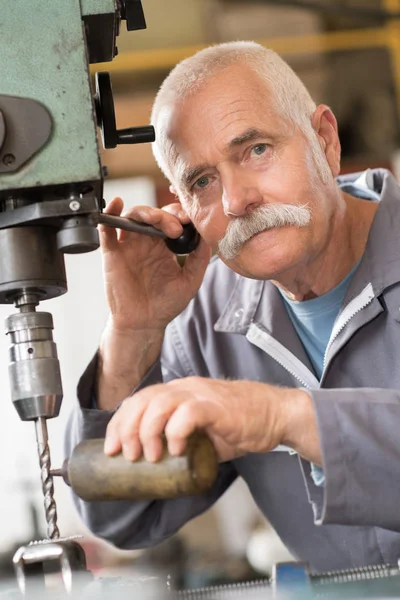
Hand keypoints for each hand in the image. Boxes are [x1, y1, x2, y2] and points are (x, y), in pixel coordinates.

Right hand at [99, 198, 210, 331]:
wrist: (143, 324)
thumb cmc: (165, 304)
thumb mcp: (190, 281)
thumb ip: (200, 259)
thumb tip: (206, 236)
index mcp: (165, 246)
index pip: (172, 220)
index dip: (180, 215)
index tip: (189, 220)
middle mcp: (146, 242)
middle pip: (153, 214)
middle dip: (166, 215)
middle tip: (177, 228)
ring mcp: (129, 246)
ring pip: (133, 216)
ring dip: (145, 212)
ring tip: (157, 220)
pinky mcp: (112, 253)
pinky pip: (107, 228)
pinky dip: (110, 213)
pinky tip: (117, 204)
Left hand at [104, 377, 317, 462]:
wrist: (275, 414)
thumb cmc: (240, 424)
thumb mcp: (202, 431)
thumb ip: (181, 441)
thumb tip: (157, 471)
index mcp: (178, 392)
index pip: (138, 400)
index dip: (119, 423)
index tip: (111, 448)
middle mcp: (185, 388)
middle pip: (142, 400)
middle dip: (126, 430)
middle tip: (126, 457)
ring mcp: (201, 394)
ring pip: (159, 403)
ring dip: (147, 432)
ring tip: (150, 457)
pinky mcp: (217, 406)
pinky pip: (188, 413)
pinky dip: (176, 432)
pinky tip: (177, 450)